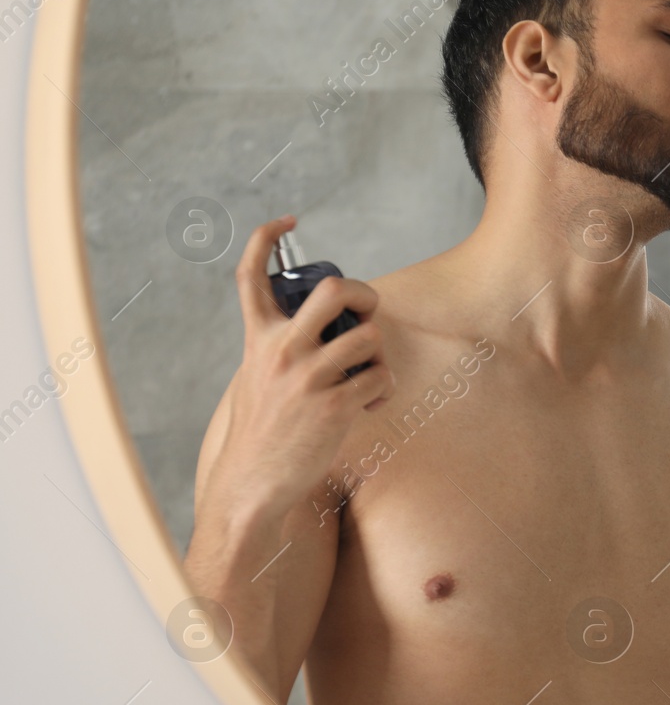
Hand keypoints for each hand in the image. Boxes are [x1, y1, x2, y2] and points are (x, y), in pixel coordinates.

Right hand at [204, 216, 393, 520]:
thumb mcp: (258, 376)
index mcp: (258, 339)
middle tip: (367, 315)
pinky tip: (369, 405)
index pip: (251, 274)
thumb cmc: (263, 430)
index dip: (266, 238)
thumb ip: (283, 347)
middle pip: (334, 290)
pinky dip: (384, 390)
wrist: (252, 482)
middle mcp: (281, 351)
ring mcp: (308, 378)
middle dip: (364, 294)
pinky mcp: (335, 407)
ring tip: (367, 378)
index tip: (286, 221)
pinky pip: (380, 379)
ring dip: (379, 357)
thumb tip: (329, 326)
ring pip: (369, 338)